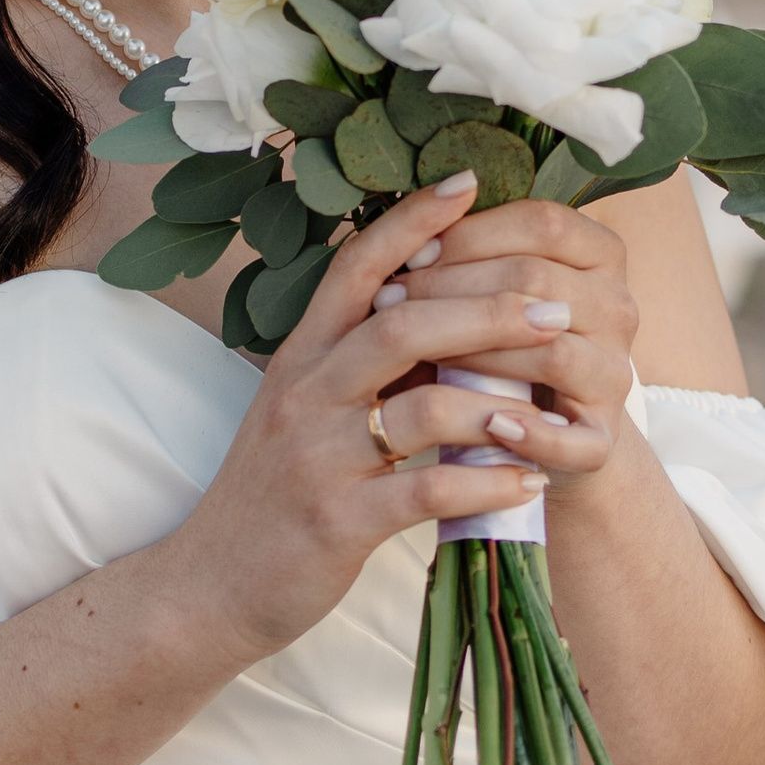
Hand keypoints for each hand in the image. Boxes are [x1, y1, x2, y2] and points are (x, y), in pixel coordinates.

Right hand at [168, 180, 551, 664]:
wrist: (208, 583)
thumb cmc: (272, 491)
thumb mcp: (303, 409)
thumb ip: (358, 362)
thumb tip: (442, 311)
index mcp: (300, 355)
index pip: (357, 268)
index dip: (411, 221)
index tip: (470, 181)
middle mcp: (305, 393)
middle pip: (404, 323)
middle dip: (487, 310)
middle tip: (553, 307)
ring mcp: (319, 457)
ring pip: (421, 406)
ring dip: (500, 401)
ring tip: (556, 401)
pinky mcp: (337, 522)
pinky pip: (425, 492)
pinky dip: (486, 483)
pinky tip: (529, 480)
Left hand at [375, 197, 637, 513]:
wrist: (541, 425)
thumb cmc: (498, 340)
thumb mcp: (489, 286)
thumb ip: (467, 252)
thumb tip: (409, 236)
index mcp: (600, 254)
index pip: (542, 223)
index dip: (470, 233)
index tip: (409, 252)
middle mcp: (619, 307)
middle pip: (537, 280)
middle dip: (451, 288)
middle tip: (385, 303)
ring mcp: (616, 373)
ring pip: (552, 352)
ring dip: (477, 353)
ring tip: (417, 356)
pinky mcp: (604, 438)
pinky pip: (575, 438)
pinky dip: (534, 433)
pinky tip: (489, 425)